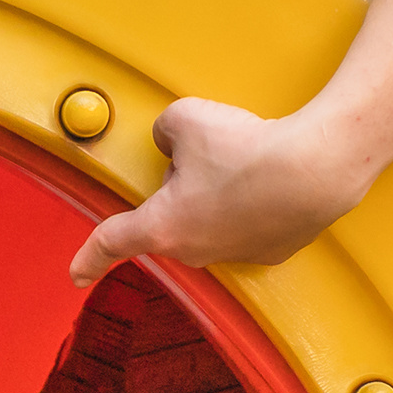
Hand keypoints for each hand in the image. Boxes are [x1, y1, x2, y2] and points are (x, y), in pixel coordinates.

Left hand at [70, 95, 373, 283]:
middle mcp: (196, 250)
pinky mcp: (271, 250)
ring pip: (212, 217)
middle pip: (172, 214)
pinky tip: (271, 176)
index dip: (89, 257)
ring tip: (247, 161)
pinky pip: (250, 221)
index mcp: (163, 226)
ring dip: (220, 191)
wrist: (315, 170)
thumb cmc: (247, 149)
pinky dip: (255, 199)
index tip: (76, 273)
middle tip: (208, 153)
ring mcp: (235, 254)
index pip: (113, 241)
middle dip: (182, 184)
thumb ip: (164, 130)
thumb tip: (174, 142)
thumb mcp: (185, 119)